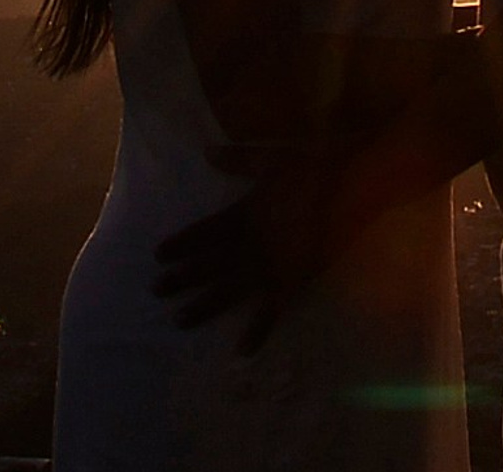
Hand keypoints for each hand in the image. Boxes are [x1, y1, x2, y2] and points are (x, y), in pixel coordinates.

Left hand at [153, 154, 336, 349]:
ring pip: (228, 291)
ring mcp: (268, 266)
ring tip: (179, 321)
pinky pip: (271, 312)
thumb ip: (236, 159)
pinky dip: (257, 332)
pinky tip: (241, 351)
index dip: (181, 244)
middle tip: (155, 290)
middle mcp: (248, 244)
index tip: (157, 255)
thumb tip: (206, 152)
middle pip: (209, 265)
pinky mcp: (290, 282)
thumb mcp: (268, 160)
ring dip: (204, 307)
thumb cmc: (308, 170)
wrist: (346, 188)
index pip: (204, 233)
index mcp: (242, 215)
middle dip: (182, 278)